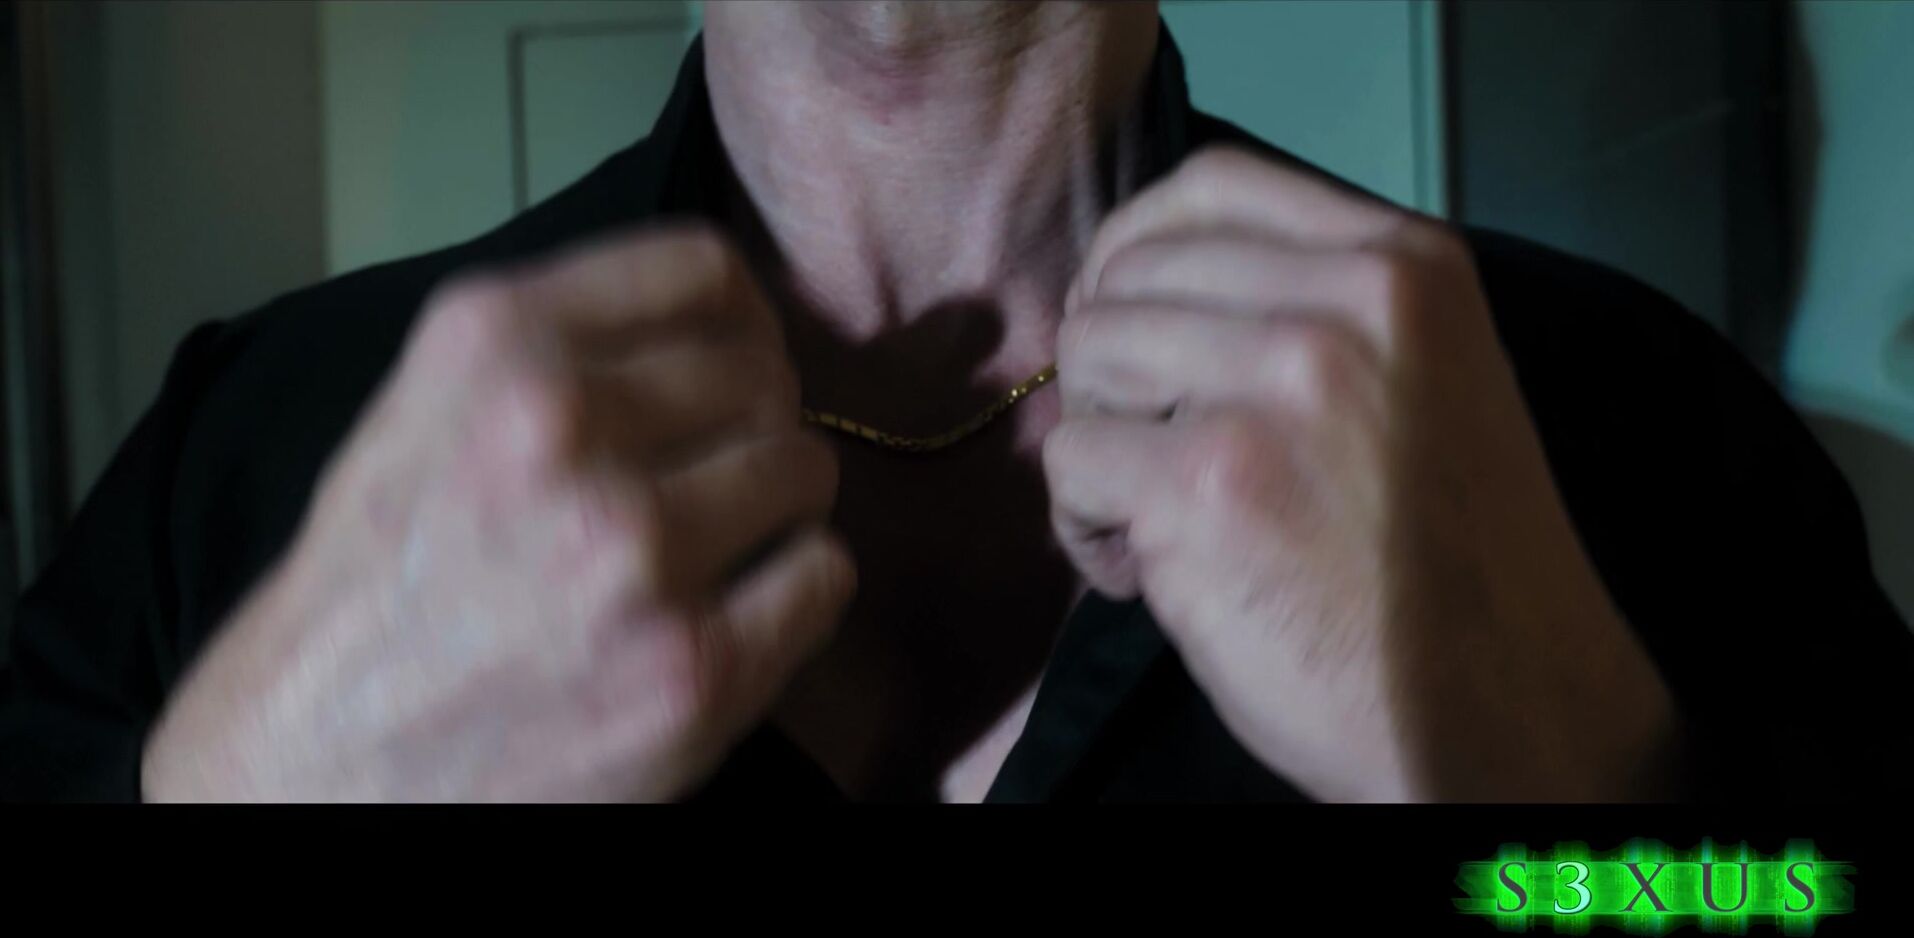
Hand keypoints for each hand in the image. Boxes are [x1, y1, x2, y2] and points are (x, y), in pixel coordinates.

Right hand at [142, 225, 851, 801]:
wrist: (319, 764)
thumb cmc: (382, 584)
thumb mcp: (430, 403)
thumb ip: (565, 341)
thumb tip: (731, 320)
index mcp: (493, 343)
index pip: (702, 270)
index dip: (740, 318)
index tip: (736, 359)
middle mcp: (564, 432)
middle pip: (763, 375)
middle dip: (753, 422)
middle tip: (714, 475)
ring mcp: (635, 557)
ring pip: (805, 468)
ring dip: (778, 505)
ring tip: (717, 545)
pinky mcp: (691, 670)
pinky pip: (824, 576)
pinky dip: (798, 590)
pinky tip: (739, 608)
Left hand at [1044, 147, 1678, 801]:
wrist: (1508, 710)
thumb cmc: (1458, 559)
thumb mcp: (1428, 376)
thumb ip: (1314, 308)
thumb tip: (1147, 283)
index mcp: (1405, 264)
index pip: (1210, 184)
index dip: (1134, 245)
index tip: (1125, 312)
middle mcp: (1342, 306)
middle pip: (1128, 275)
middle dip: (1109, 367)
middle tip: (1146, 451)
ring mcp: (1272, 392)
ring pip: (1086, 357)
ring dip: (1094, 443)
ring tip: (1152, 517)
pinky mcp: (1206, 487)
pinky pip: (1070, 465)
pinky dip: (1086, 529)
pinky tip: (1148, 576)